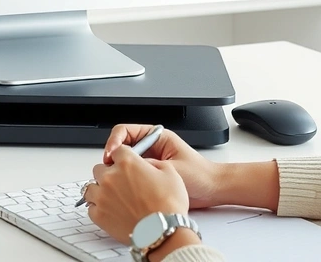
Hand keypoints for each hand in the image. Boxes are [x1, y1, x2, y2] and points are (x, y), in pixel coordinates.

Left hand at [84, 144, 189, 245]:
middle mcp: (111, 177)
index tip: (126, 163)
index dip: (123, 156)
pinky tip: (110, 210)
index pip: (117, 150)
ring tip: (113, 197)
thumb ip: (154, 163)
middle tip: (122, 183)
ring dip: (100, 189)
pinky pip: (90, 206)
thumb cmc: (168, 206)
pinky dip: (98, 207)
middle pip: (100, 167)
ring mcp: (102, 196)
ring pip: (90, 186)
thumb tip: (146, 164)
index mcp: (127, 162)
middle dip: (109, 173)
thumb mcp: (171, 173)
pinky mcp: (98, 215)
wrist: (162, 232)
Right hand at [101, 125, 222, 208]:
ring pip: (124, 161)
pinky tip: (126, 188)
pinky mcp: (149, 174)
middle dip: (114, 157)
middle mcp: (151, 146)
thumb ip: (150, 166)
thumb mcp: (172, 168)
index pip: (126, 131)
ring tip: (118, 179)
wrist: (211, 190)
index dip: (115, 142)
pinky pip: (131, 174)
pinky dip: (126, 179)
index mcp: (157, 136)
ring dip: (120, 169)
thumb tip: (129, 167)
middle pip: (122, 146)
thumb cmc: (199, 175)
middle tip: (110, 169)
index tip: (112, 154)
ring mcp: (149, 160)